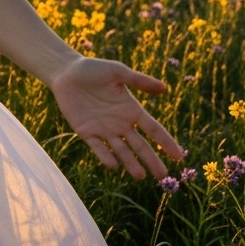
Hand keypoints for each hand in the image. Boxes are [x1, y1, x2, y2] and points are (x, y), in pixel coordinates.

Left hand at [49, 57, 184, 179]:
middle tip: (163, 176)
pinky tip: (114, 165)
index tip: (178, 156)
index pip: (153, 129)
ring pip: (121, 150)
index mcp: (131, 109)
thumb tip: (164, 88)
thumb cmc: (93, 69)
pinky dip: (105, 156)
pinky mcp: (86, 132)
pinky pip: (98, 147)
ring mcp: (104, 129)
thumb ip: (139, 81)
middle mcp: (120, 123)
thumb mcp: (118, 72)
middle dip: (151, 160)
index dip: (166, 142)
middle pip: (140, 145)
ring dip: (130, 163)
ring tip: (140, 176)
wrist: (66, 72)